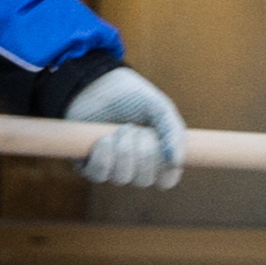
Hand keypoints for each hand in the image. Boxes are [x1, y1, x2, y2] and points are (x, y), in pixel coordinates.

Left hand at [65, 66, 184, 188]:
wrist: (94, 84)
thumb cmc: (130, 96)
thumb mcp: (159, 107)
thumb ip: (173, 132)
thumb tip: (176, 161)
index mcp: (156, 155)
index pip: (166, 181)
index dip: (165, 170)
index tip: (160, 147)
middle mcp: (134, 166)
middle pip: (143, 180)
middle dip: (141, 152)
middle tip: (134, 128)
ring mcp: (111, 168)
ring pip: (122, 178)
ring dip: (122, 151)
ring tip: (119, 130)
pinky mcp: (89, 166)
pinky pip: (99, 174)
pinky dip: (103, 156)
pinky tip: (103, 139)